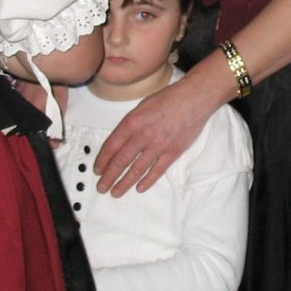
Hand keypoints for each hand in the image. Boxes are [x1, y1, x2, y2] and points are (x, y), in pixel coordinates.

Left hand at [94, 71, 219, 195]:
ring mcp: (158, 145)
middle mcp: (142, 135)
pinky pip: (157, 170)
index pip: (111, 146)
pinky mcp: (173, 152)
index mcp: (132, 122)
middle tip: (101, 188)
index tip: (97, 170)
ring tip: (116, 192)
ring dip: (124, 183)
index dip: (102, 161)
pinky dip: (147, 181)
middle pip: (121, 161)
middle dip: (109, 177)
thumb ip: (130, 124)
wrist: (194, 98)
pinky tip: (139, 188)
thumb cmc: (168, 99)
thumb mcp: (142, 106)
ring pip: (137, 169)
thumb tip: (120, 142)